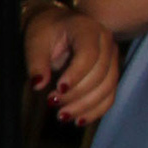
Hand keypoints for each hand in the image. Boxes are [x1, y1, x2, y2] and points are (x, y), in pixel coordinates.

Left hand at [23, 0, 120, 125]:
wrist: (57, 26)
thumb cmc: (45, 32)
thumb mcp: (35, 42)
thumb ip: (36, 62)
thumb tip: (38, 84)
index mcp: (87, 29)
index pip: (89, 54)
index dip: (76, 74)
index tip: (57, 89)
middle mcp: (106, 42)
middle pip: (99, 74)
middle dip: (76, 94)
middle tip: (51, 102)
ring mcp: (112, 58)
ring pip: (107, 88)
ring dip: (85, 106)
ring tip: (62, 115)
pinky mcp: (111, 74)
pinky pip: (109, 96)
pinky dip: (96, 111)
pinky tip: (78, 121)